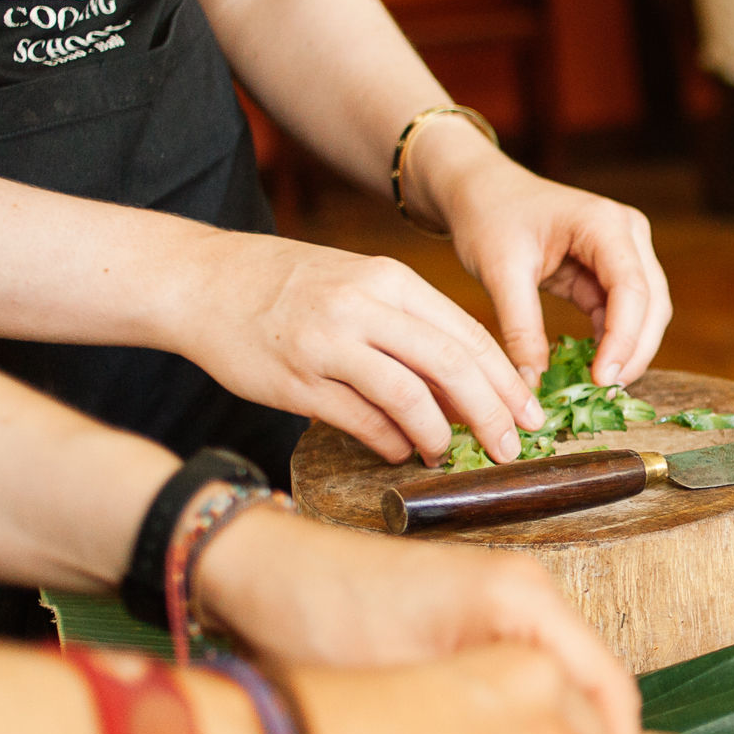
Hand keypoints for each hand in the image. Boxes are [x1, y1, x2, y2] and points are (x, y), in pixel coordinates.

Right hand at [158, 230, 537, 466]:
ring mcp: (328, 343)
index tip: (532, 415)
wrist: (202, 280)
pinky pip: (359, 420)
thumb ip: (411, 328)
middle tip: (511, 448)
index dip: (507, 381)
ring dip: (440, 434)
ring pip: (409, 396)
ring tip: (449, 454)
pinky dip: (389, 441)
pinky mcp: (296, 380)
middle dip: (492, 413)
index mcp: (390, 280)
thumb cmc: (288, 286)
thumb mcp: (358, 284)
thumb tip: (467, 389)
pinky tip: (400, 452)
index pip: (468, 334)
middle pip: (452, 365)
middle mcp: (364, 307)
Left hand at [192, 508, 640, 733]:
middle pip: (594, 697)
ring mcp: (504, 614)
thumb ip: (474, 731)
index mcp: (521, 599)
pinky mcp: (475, 632)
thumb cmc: (317, 617)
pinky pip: (526, 696)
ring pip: (563, 702)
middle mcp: (528, 599)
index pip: (607, 690)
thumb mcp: (397, 685)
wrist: (264, 575)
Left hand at [410, 122, 672, 386]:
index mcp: (604, 224)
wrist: (480, 191)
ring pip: (647, 312)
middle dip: (635, 351)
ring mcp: (624, 252)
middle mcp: (626, 234)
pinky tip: (593, 367)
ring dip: (630, 350)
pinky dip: (613, 342)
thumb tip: (533, 384)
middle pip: (652, 303)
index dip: (624, 338)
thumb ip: (520, 328)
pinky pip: (623, 314)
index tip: (602, 380)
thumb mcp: (499, 271)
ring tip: (601, 386)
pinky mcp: (610, 271)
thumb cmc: (489, 217)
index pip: (632, 289)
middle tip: (606, 391)